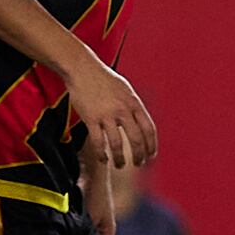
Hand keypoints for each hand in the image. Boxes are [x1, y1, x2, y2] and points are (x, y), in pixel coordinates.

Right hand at [70, 57, 157, 183]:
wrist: (83, 69)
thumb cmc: (104, 79)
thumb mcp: (125, 89)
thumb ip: (132, 105)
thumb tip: (140, 121)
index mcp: (134, 103)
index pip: (149, 128)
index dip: (152, 145)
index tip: (151, 156)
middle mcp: (123, 110)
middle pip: (137, 139)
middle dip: (139, 155)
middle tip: (138, 164)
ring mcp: (107, 115)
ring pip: (117, 144)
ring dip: (121, 159)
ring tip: (120, 165)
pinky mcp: (91, 118)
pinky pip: (98, 142)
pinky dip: (102, 154)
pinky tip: (104, 159)